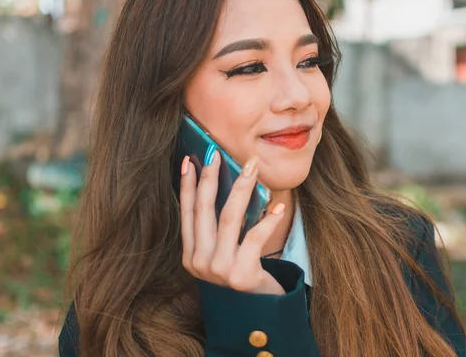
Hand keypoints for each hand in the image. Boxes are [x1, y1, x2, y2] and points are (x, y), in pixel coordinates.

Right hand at [180, 152, 285, 294]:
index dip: (187, 185)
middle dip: (211, 177)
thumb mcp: (224, 253)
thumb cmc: (243, 274)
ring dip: (241, 188)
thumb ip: (219, 228)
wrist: (258, 313)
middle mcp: (199, 262)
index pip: (187, 213)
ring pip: (229, 218)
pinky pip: (255, 237)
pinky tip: (278, 205)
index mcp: (190, 255)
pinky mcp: (241, 275)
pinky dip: (268, 219)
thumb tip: (227, 183)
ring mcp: (218, 270)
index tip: (189, 160)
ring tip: (251, 166)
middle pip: (204, 210)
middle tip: (217, 152)